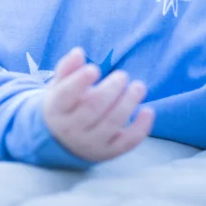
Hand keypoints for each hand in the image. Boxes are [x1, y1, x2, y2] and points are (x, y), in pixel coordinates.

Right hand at [42, 47, 153, 161]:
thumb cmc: (62, 105)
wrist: (61, 142)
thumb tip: (79, 52)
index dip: (80, 81)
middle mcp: (72, 129)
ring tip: (138, 86)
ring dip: (128, 103)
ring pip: (111, 123)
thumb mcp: (58, 86)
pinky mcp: (108, 152)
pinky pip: (127, 142)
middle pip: (93, 108)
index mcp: (56, 108)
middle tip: (122, 75)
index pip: (67, 95)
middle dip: (111, 90)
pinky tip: (148, 111)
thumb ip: (67, 68)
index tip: (94, 69)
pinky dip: (141, 128)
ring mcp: (91, 143)